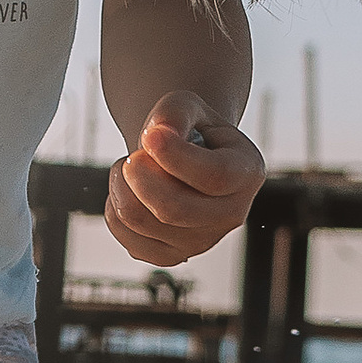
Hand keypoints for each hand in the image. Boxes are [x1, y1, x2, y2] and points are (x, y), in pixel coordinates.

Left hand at [104, 92, 262, 265]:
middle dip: (139, 175)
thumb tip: (159, 134)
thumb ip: (174, 113)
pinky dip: (115, 207)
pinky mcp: (171, 256)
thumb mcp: (186, 106)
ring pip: (142, 221)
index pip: (214, 176)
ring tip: (130, 166)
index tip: (150, 135)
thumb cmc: (186, 129)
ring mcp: (202, 241)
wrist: (181, 156)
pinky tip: (128, 191)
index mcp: (247, 174)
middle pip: (174, 209)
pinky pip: (126, 236)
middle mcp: (231, 214)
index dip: (175, 156)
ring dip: (121, 186)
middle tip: (132, 155)